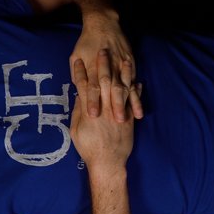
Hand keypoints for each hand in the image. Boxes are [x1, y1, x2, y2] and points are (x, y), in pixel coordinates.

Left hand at [70, 13, 142, 122]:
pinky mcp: (130, 65)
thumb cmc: (86, 42)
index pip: (91, 87)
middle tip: (116, 122)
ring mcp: (120, 66)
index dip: (91, 101)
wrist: (103, 23)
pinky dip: (137, 97)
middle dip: (114, 106)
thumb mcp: (75, 55)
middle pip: (111, 89)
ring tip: (130, 119)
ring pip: (125, 87)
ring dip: (128, 104)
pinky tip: (139, 110)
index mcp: (92, 66)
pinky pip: (134, 83)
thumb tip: (77, 91)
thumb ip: (77, 74)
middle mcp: (108, 67)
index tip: (92, 115)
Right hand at [70, 50, 135, 169]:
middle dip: (102, 65)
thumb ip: (79, 111)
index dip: (80, 72)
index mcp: (89, 111)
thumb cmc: (88, 148)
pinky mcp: (128, 118)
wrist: (107, 162)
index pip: (83, 86)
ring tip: (123, 59)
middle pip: (102, 82)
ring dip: (122, 73)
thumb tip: (80, 97)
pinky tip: (137, 81)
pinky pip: (132, 100)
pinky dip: (135, 90)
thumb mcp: (76, 129)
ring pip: (120, 88)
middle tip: (101, 51)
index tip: (78, 60)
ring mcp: (118, 112)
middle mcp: (104, 108)